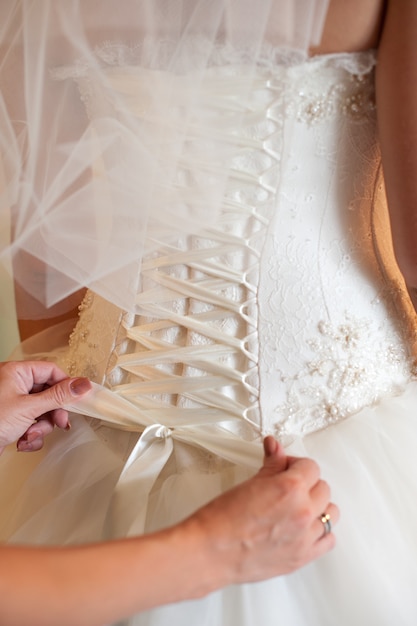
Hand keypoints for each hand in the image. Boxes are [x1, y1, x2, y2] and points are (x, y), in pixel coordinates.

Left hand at [0, 361, 91, 453]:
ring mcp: (12, 403)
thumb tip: (84, 384)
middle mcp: (14, 384)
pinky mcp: (11, 420)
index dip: (65, 386)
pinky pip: (32, 424)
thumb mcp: (29, 408)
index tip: (76, 400)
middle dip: (52, 413)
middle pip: (49, 394)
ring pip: (42, 411)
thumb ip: (59, 396)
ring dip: (41, 428)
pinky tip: (22, 443)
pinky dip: (31, 436)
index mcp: (16, 372)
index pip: (51, 371)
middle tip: (58, 423)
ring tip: (30, 436)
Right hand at [187, 436, 337, 585]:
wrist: (211, 551)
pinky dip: (320, 533)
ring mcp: (305, 536)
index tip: (286, 468)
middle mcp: (303, 512)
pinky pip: (329, 540)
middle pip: (323, 488)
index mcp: (290, 488)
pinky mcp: (303, 557)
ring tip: (299, 507)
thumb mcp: (250, 483)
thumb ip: (271, 464)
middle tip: (289, 486)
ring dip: (318, 507)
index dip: (297, 465)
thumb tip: (275, 448)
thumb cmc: (223, 520)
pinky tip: (305, 528)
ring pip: (331, 513)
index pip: (311, 467)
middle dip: (307, 484)